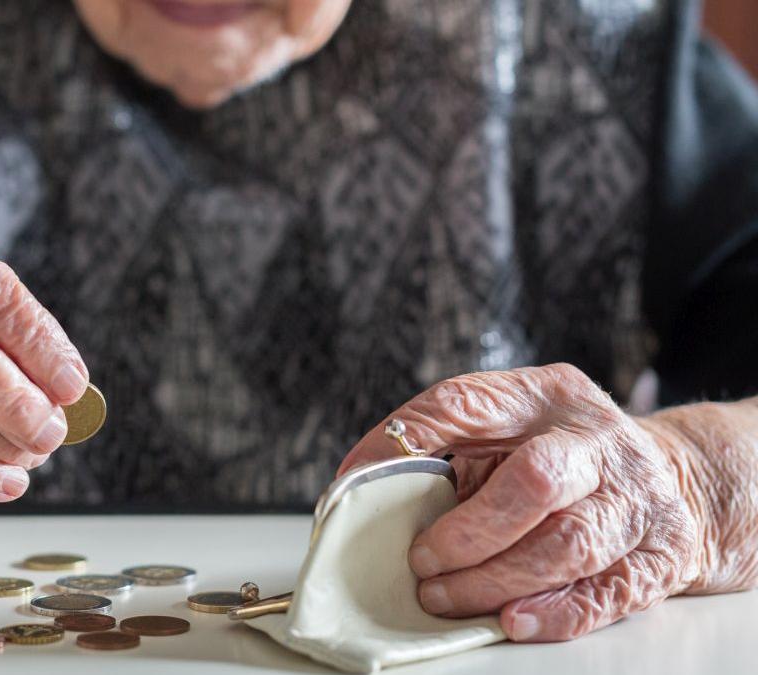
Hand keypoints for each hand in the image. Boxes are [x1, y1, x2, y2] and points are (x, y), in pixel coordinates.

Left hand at [337, 364, 712, 641]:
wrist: (674, 479)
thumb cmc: (561, 456)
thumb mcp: (509, 428)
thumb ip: (446, 446)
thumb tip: (361, 484)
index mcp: (545, 396)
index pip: (466, 402)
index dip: (406, 440)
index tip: (358, 480)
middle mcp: (596, 440)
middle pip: (535, 481)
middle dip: (468, 531)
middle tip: (421, 560)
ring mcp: (635, 498)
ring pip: (568, 545)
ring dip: (495, 579)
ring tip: (444, 596)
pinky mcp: (659, 554)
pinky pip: (606, 592)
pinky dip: (554, 612)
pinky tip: (511, 620)